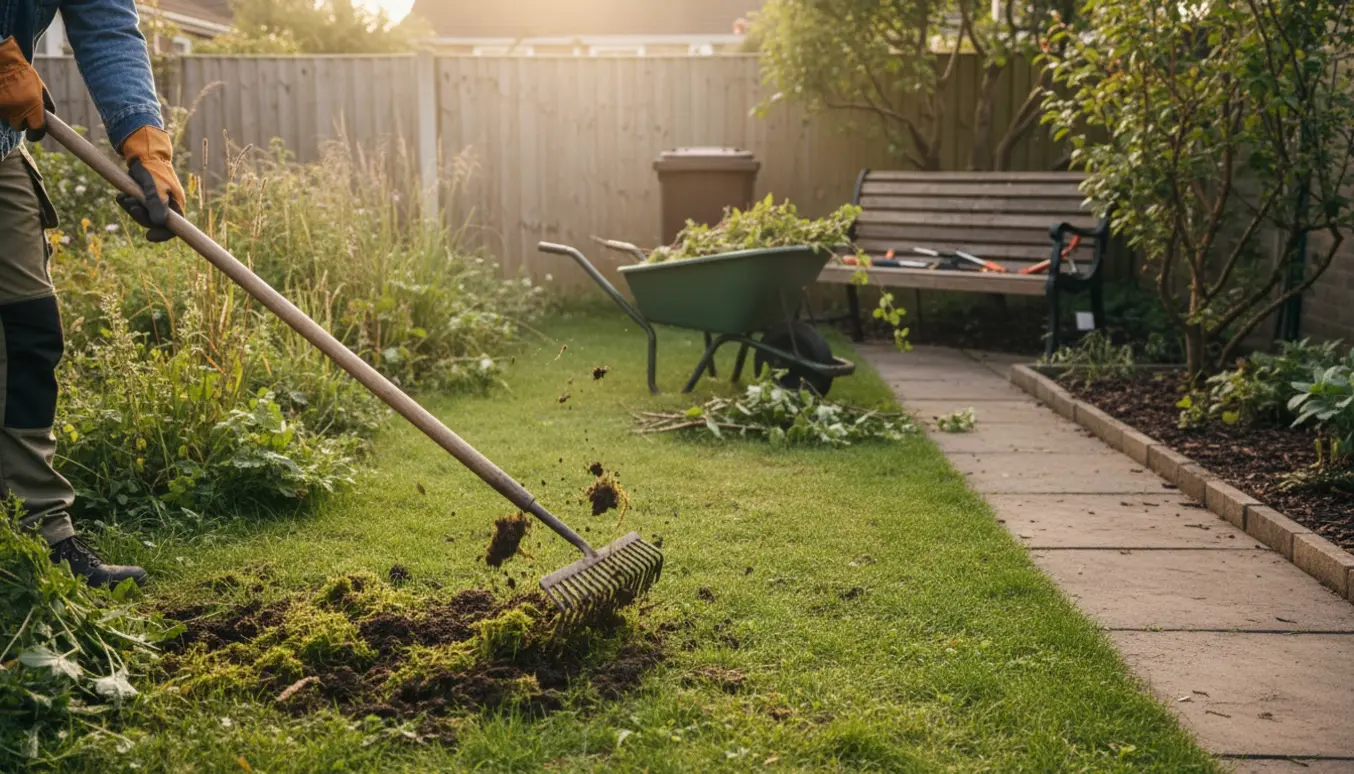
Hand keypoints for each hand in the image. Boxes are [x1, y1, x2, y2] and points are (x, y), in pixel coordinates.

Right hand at [0, 36, 48, 140]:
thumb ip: (47, 103)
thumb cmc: (23, 73)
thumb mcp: (40, 87)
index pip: (37, 130)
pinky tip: (3, 95)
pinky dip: (2, 107)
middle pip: (19, 126)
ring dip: (9, 112)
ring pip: (7, 119)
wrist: (3, 61)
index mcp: (33, 106)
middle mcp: (17, 109)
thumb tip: (52, 116)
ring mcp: (3, 108)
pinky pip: (0, 112)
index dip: (36, 134)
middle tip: (20, 109)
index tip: (35, 133)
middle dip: (21, 121)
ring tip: (10, 97)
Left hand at [116, 126, 185, 242]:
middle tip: (130, 205)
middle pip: (153, 222)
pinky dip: (127, 203)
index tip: (148, 237)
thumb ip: (156, 204)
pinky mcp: (145, 196)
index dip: (162, 234)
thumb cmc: (152, 168)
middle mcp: (167, 205)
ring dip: (131, 208)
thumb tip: (159, 223)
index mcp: (175, 204)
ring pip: (142, 214)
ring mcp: (156, 201)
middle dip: (139, 216)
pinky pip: (135, 206)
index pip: (173, 227)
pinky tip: (121, 196)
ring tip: (124, 197)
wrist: (143, 152)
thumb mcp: (154, 187)